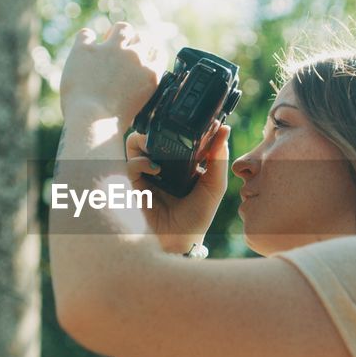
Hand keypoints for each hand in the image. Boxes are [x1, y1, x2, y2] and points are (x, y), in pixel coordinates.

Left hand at [59, 22, 164, 125]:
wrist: (92, 122)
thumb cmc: (113, 124)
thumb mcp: (139, 107)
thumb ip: (139, 90)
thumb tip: (132, 85)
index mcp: (150, 74)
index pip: (158, 52)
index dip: (150, 52)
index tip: (143, 56)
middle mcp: (134, 57)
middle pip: (143, 37)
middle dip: (135, 42)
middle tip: (124, 50)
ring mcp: (110, 50)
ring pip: (121, 28)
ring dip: (116, 33)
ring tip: (107, 40)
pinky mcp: (86, 50)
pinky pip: (87, 34)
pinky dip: (86, 40)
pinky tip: (84, 48)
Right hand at [125, 122, 231, 253]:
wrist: (182, 239)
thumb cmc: (199, 215)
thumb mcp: (215, 185)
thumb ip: (218, 159)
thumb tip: (224, 131)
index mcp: (181, 161)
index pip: (174, 134)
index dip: (178, 124)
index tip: (188, 117)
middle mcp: (163, 164)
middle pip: (150, 134)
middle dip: (155, 126)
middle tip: (167, 128)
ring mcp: (148, 173)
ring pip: (135, 145)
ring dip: (142, 139)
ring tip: (154, 143)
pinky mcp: (137, 184)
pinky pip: (131, 165)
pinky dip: (141, 161)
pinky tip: (155, 168)